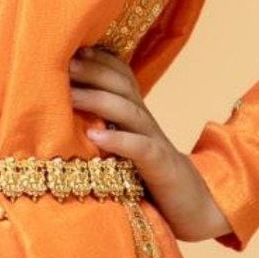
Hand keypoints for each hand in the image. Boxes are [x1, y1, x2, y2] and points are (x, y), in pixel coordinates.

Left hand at [68, 44, 232, 243]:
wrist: (196, 207)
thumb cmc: (149, 178)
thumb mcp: (125, 148)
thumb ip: (103, 127)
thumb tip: (62, 113)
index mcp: (136, 116)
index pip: (121, 76)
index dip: (98, 60)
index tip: (70, 50)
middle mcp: (146, 123)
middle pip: (122, 86)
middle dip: (93, 71)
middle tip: (64, 64)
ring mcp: (155, 142)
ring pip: (129, 112)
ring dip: (98, 100)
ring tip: (70, 95)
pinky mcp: (161, 167)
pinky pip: (141, 149)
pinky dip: (119, 140)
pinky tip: (95, 136)